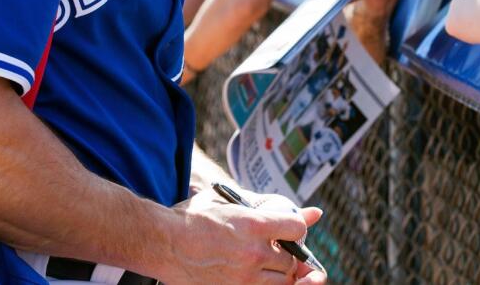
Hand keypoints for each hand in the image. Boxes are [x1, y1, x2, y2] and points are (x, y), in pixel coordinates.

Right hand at [158, 186, 324, 283]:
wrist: (162, 243)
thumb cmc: (193, 218)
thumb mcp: (230, 202)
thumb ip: (271, 206)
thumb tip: (316, 213)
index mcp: (253, 224)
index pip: (296, 228)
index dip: (295, 227)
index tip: (286, 228)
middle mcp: (253, 253)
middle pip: (291, 260)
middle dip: (287, 254)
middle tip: (272, 248)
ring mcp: (243, 277)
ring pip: (282, 281)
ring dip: (278, 272)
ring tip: (262, 263)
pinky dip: (264, 283)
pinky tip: (254, 274)